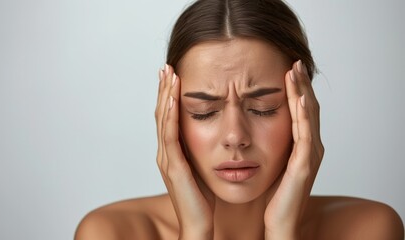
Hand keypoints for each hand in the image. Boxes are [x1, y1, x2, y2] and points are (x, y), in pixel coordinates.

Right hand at [155, 65, 214, 239]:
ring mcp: (167, 159)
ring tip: (169, 74)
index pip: (168, 118)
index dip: (169, 96)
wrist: (199, 225)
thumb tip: (209, 134)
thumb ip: (200, 151)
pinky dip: (169, 115)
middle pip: (162, 114)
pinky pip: (170, 135)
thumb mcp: (201, 168)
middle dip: (164, 89)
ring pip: (163, 120)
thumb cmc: (203, 200)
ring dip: (165, 96)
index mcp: (173, 153)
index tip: (174, 75)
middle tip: (167, 67)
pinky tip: (172, 99)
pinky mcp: (173, 166)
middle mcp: (166, 153)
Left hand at [264, 60, 323, 238]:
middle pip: (307, 107)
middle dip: (300, 84)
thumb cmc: (274, 194)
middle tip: (294, 61)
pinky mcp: (305, 164)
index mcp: (301, 145)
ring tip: (295, 70)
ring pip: (308, 115)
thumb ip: (271, 143)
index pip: (300, 110)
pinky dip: (303, 113)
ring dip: (302, 91)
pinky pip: (305, 133)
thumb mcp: (272, 161)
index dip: (295, 89)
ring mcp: (309, 154)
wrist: (279, 222)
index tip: (287, 68)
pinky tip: (299, 97)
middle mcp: (310, 146)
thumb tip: (257, 125)